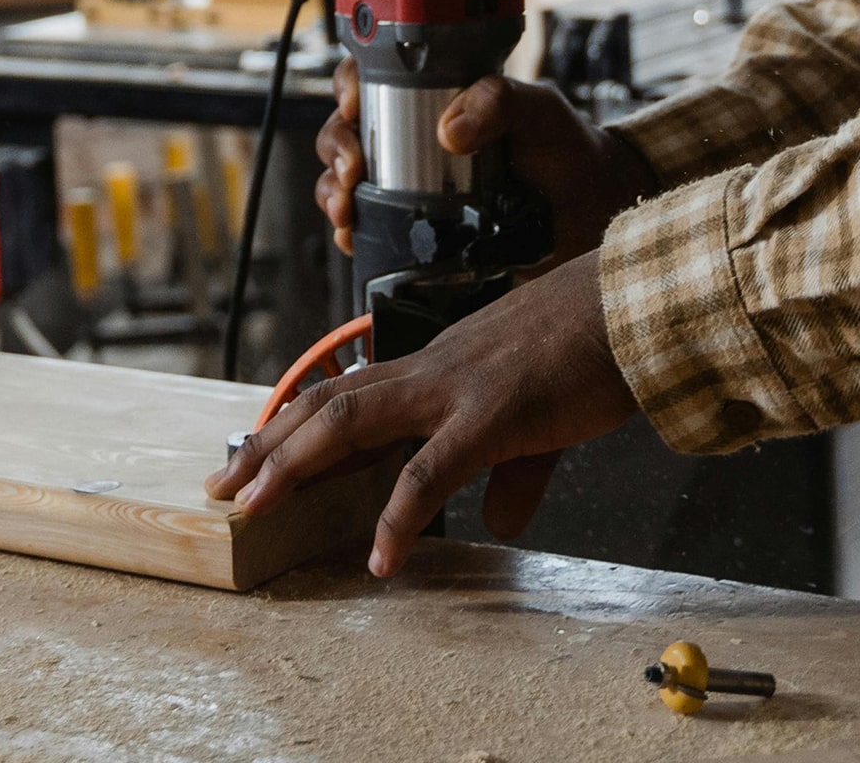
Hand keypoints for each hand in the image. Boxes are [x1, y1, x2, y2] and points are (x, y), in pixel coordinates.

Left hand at [204, 250, 638, 576]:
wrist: (638, 301)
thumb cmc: (594, 347)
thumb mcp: (541, 417)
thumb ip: (514, 473)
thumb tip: (500, 521)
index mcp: (436, 369)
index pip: (345, 394)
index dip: (293, 426)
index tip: (253, 457)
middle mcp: (429, 372)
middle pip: (325, 406)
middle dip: (267, 447)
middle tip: (220, 488)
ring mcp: (455, 390)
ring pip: (350, 424)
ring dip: (295, 467)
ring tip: (254, 510)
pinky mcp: (493, 416)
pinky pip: (431, 472)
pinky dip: (399, 517)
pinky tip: (381, 558)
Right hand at [316, 66, 657, 272]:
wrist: (590, 217)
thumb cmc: (567, 153)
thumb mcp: (541, 111)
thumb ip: (501, 100)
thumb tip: (449, 130)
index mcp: (433, 99)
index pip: (372, 80)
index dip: (349, 87)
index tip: (353, 105)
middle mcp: (410, 142)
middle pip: (346, 132)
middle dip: (336, 149)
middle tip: (354, 168)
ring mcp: (407, 188)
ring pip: (344, 182)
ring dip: (333, 192)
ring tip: (348, 209)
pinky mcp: (412, 233)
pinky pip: (364, 230)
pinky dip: (349, 233)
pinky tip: (354, 236)